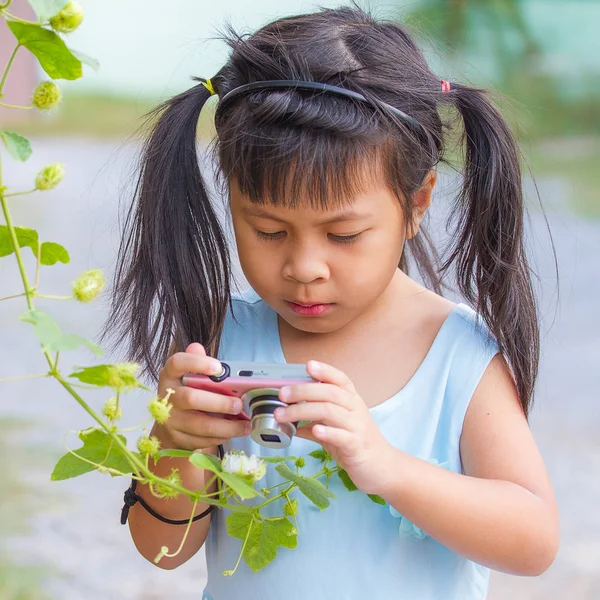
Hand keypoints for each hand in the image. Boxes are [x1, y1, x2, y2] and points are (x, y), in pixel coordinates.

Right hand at [154, 343, 249, 450]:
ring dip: (226, 426)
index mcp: (170, 374)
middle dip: (219, 403)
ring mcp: (169, 420)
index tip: (219, 368)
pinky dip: (220, 437)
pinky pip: (201, 440)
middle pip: (190, 398)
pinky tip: (233, 432)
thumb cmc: (187, 391)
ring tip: (246, 424)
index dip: (198, 363)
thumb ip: (199, 362)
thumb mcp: (191, 374)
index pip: (177, 363)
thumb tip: (201, 350)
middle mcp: (166, 396)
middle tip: (239, 404)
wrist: (169, 423)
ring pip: (199, 425)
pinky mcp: (177, 439)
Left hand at [274, 360, 391, 495]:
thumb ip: (314, 422)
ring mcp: (357, 427)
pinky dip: (327, 432)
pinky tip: (314, 430)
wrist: (382, 468)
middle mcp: (356, 409)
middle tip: (282, 394)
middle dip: (303, 390)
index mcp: (351, 401)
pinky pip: (342, 436)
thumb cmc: (356, 443)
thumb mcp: (335, 428)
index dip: (325, 370)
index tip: (308, 365)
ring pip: (330, 411)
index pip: (340, 379)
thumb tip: (288, 419)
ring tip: (283, 414)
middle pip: (330, 392)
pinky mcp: (357, 446)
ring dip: (303, 410)